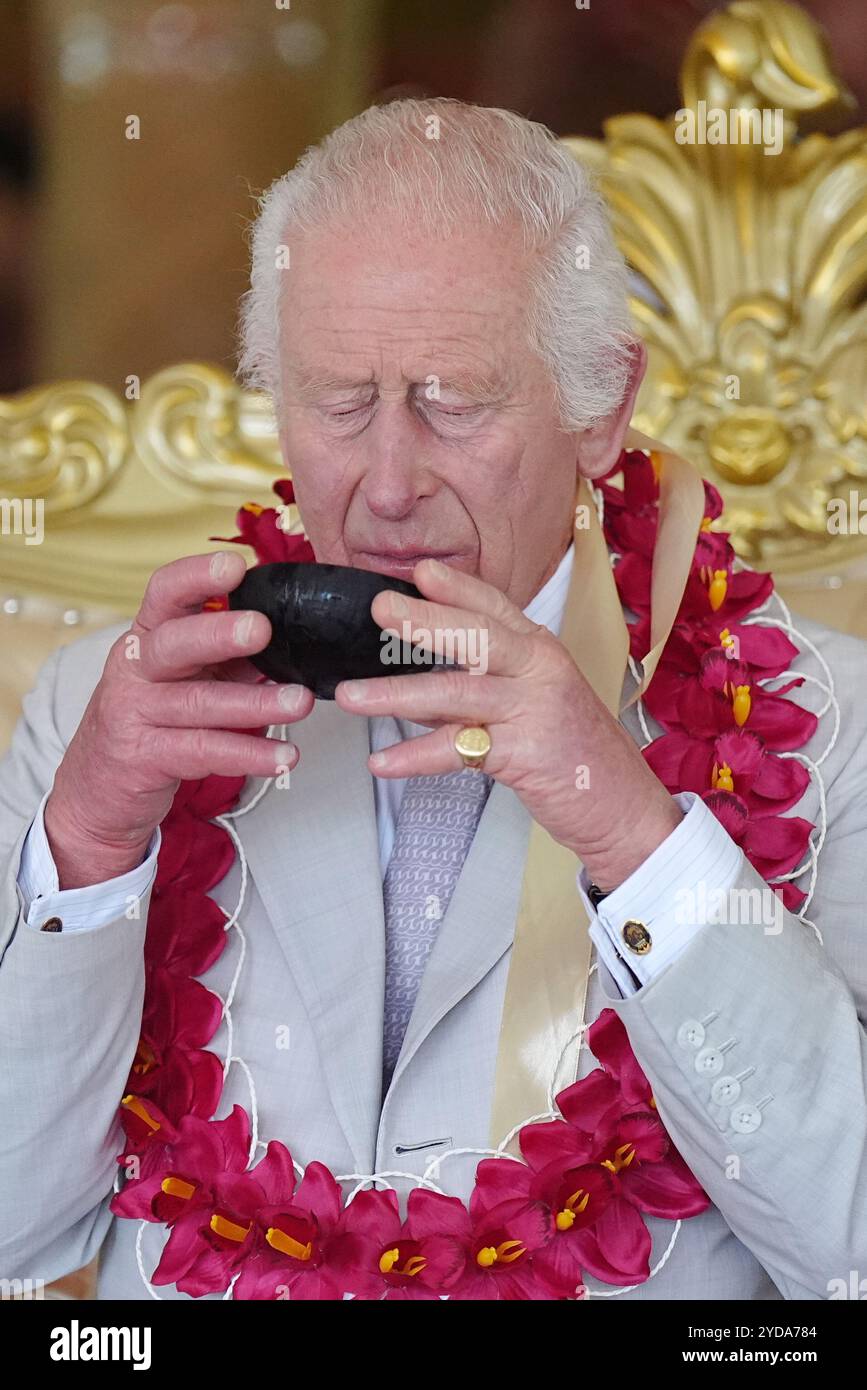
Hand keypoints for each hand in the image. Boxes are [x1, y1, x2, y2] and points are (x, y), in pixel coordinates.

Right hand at [45, 550, 313, 887]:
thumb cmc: (152, 720)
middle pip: (174, 642)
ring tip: (300, 703)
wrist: (98, 788)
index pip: (165, 593)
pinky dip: (247, 754)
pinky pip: (202, 751)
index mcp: (148, 637)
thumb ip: (230, 658)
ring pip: (198, 703)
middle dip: (219, 633)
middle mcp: (136, 669)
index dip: (198, 576)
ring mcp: (134, 713)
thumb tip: (293, 638)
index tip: (237, 566)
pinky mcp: (143, 757)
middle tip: (262, 629)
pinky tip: (282, 757)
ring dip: (255, 703)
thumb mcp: (185, 678)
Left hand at [334, 557, 681, 889]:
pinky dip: (415, 757)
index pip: (495, 608)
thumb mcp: (536, 704)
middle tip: (379, 609)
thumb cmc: (575, 752)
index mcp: (542, 652)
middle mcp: (540, 672)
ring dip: (397, 695)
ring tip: (352, 696)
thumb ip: (483, 686)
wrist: (623, 806)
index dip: (457, 588)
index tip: (419, 571)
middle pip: (476, 637)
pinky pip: (459, 751)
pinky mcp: (526, 755)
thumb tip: (419, 680)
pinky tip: (382, 761)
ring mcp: (534, 711)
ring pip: (457, 694)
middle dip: (423, 622)